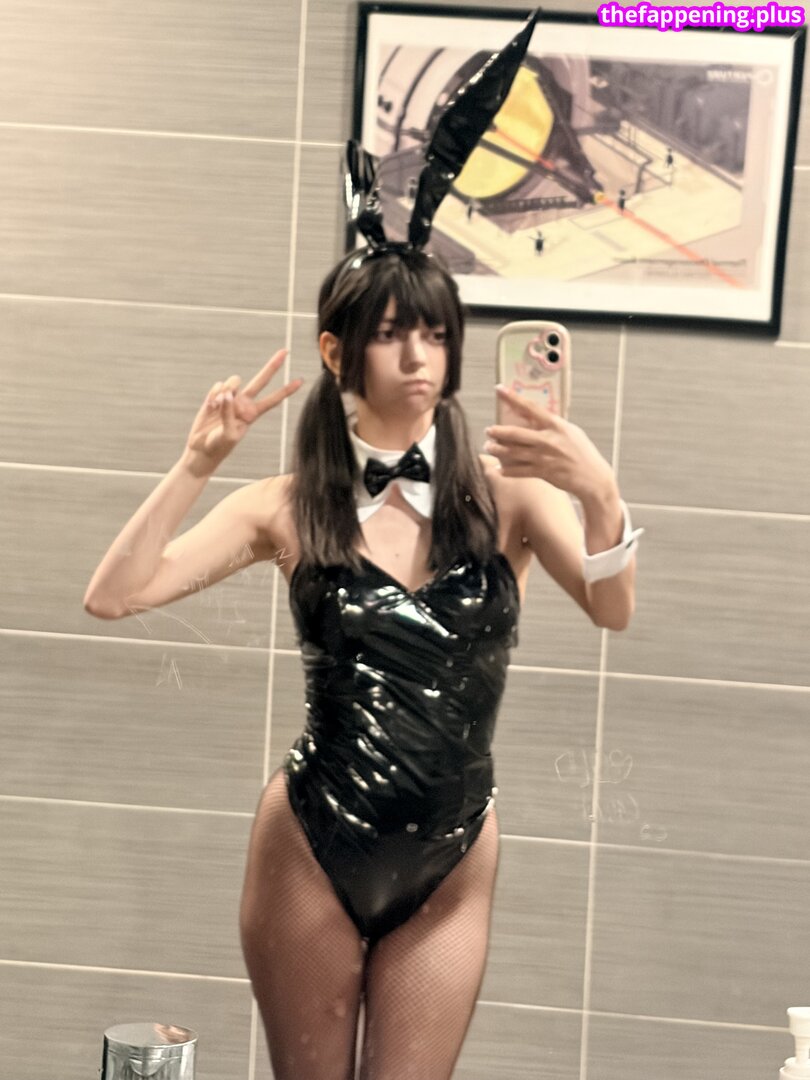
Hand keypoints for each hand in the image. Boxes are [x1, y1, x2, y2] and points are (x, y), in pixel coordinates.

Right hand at [184, 349, 302, 473]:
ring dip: (227, 389)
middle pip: (261, 380)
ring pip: (234, 380)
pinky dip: (213, 395)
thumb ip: (229, 413)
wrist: (201, 448)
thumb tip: (226, 394)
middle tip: (285, 352)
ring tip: (218, 405)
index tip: (301, 381)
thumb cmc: (219, 446)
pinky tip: (210, 407)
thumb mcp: (228, 434)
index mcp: (252, 414)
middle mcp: (244, 403)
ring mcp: (230, 398)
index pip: (273, 400)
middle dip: (273, 366)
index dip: (286, 391)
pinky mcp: (215, 395)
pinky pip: (218, 386)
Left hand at [485, 385, 615, 501]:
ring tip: (488, 447)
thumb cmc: (582, 452)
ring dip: (497, 450)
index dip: (512, 398)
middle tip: (488, 430)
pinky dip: (507, 470)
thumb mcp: (570, 431)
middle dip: (498, 431)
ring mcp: (545, 457)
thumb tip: (533, 416)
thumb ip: (552, 424)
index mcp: (556, 425)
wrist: (593, 477)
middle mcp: (548, 440)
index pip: (530, 407)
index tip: (499, 390)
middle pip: (516, 433)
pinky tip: (499, 468)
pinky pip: (519, 471)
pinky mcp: (543, 472)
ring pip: (513, 452)